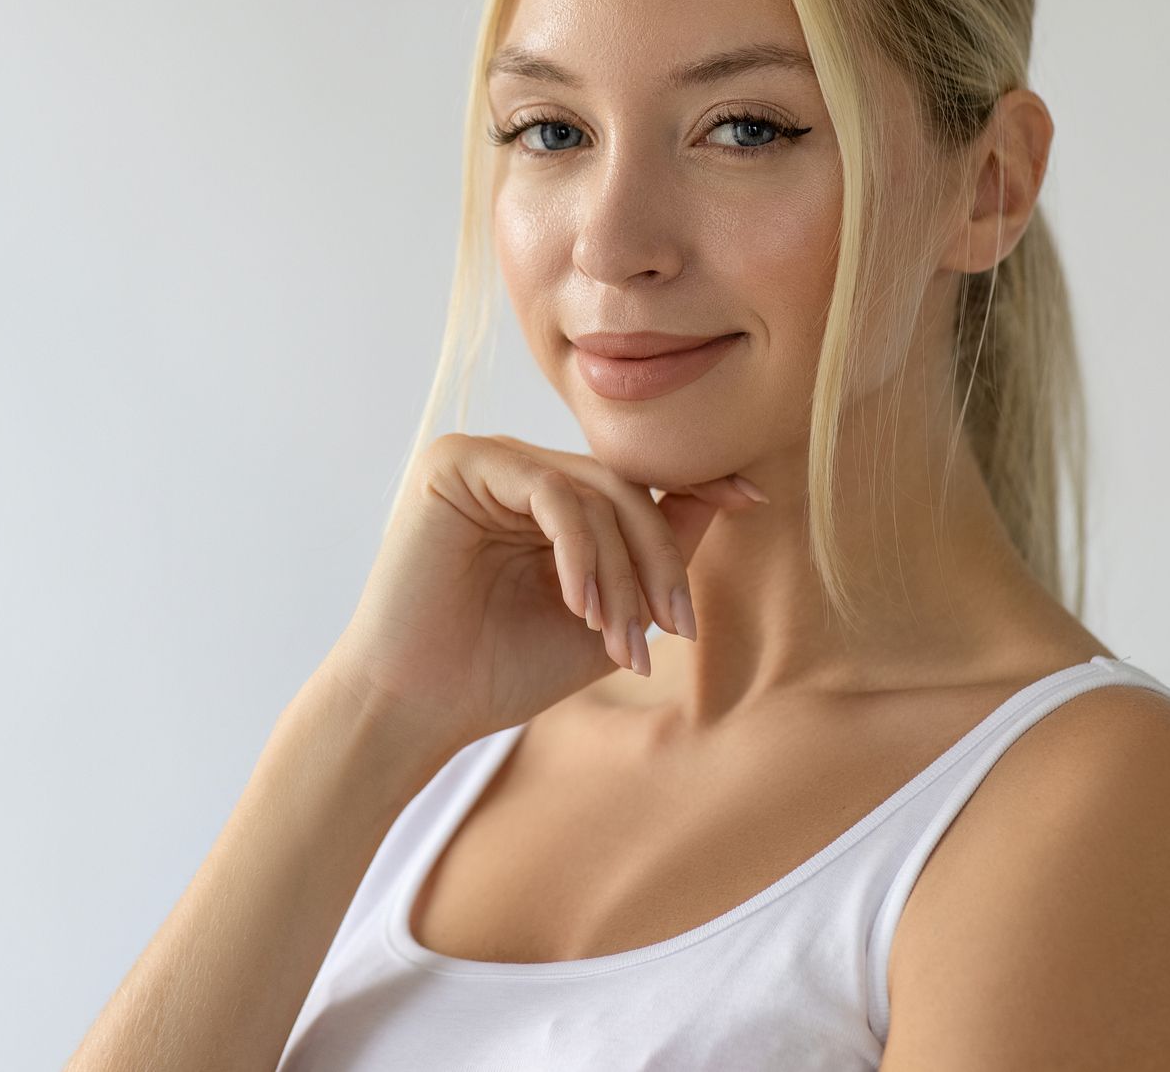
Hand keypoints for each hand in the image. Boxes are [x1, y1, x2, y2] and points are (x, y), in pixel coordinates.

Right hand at [321, 432, 768, 756]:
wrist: (415, 711)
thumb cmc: (499, 672)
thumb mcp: (604, 618)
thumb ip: (654, 560)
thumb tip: (725, 497)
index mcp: (542, 498)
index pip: (629, 481)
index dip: (695, 486)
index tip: (754, 500)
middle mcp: (513, 468)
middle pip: (621, 488)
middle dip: (658, 561)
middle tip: (673, 629)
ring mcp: (482, 460)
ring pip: (591, 492)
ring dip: (621, 572)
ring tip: (617, 640)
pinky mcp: (455, 464)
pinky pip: (550, 493)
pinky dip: (580, 551)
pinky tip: (579, 605)